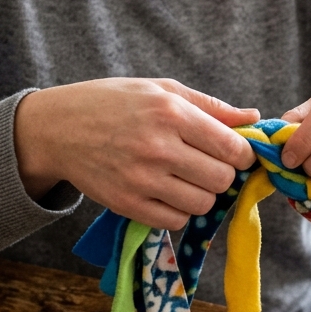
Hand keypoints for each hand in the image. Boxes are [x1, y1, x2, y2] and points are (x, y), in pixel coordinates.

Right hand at [14, 78, 258, 229]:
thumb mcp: (161, 90)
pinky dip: (179, 211)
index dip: (242, 155)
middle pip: (221, 180)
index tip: (235, 154)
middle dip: (222, 175)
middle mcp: (158, 148)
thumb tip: (254, 119)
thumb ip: (211, 106)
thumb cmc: (114, 103)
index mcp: (171, 113)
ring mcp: (141, 180)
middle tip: (207, 166)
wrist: (57, 128)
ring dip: (201, 195)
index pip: (231, 149)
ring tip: (186, 179)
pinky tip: (167, 193)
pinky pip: (175, 221)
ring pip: (202, 204)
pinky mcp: (127, 205)